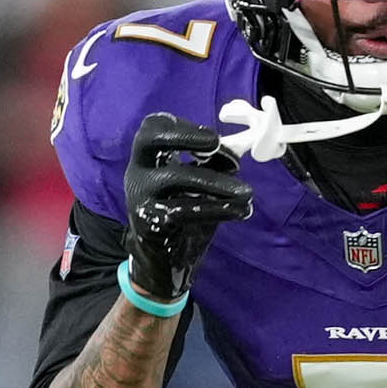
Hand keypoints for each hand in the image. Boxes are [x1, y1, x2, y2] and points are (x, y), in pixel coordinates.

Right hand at [123, 112, 252, 304]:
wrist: (165, 260)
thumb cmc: (184, 216)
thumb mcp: (199, 186)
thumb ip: (214, 166)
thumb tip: (236, 151)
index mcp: (149, 159)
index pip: (154, 128)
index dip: (183, 127)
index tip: (214, 139)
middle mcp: (138, 172)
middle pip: (149, 140)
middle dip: (184, 136)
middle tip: (215, 142)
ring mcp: (140, 196)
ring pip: (177, 177)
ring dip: (218, 182)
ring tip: (247, 192)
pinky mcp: (150, 222)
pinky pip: (185, 210)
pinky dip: (218, 209)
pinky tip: (242, 211)